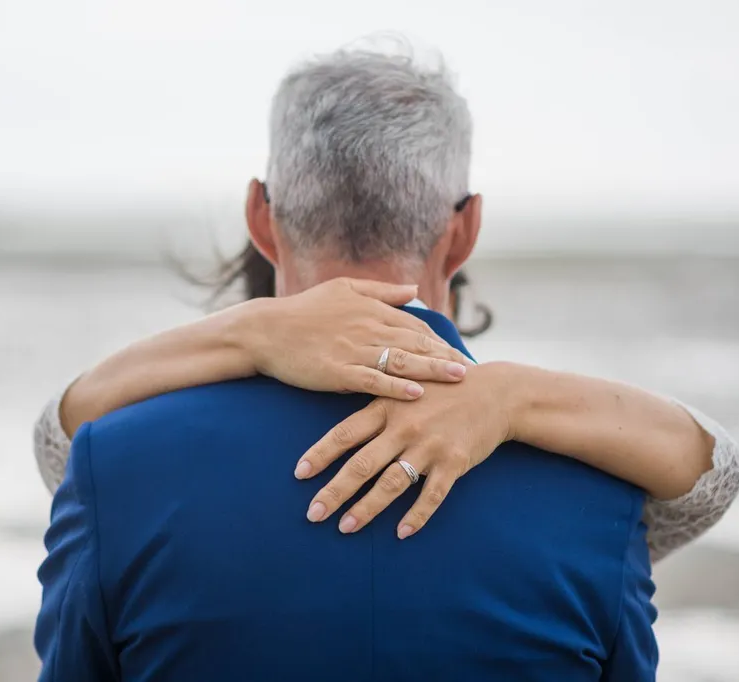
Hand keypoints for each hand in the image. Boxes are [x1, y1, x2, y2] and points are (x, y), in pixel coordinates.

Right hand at [246, 278, 470, 400]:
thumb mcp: (343, 289)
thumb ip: (381, 291)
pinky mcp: (337, 371)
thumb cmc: (302, 310)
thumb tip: (414, 290)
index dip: (441, 342)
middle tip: (474, 372)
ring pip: (401, 360)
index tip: (462, 355)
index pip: (416, 327)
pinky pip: (373, 380)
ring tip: (459, 378)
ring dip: (432, 370)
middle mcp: (367, 327)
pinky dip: (396, 387)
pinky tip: (418, 394)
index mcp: (371, 309)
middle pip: (416, 343)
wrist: (264, 330)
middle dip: (447, 357)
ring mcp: (353, 350)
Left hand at [295, 363, 515, 537]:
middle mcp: (404, 427)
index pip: (345, 433)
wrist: (495, 392)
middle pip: (362, 465)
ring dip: (366, 509)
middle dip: (334, 492)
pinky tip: (402, 533)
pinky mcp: (455, 462)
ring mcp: (430, 445)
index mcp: (387, 407)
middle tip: (313, 514)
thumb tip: (341, 428)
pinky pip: (432, 494)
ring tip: (345, 527)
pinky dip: (417, 515)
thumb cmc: (443, 391)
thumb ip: (375, 407)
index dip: (320, 454)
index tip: (299, 474)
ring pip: (391, 484)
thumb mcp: (405, 388)